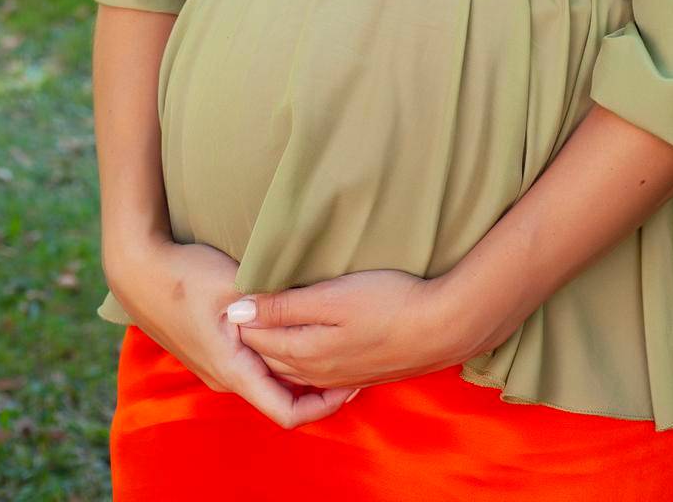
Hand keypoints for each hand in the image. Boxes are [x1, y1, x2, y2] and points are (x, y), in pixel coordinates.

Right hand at [105, 237, 363, 428]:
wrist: (137, 270)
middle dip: (317, 383)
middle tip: (351, 356)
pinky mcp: (212, 351)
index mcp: (233, 371)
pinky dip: (278, 355)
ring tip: (329, 339)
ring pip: (267, 379)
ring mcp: (216, 367)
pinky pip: (253, 365)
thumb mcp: (230, 283)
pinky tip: (293, 328)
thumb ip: (268, 301)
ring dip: (297, 367)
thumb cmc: (183, 275)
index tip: (351, 381)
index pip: (287, 413)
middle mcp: (226, 378)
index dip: (324, 405)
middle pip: (281, 396)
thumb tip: (306, 308)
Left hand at [230, 268, 463, 390]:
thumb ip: (284, 306)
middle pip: (272, 358)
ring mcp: (341, 377)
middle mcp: (318, 372)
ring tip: (267, 327)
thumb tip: (238, 311)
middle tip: (241, 309)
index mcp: (305, 352)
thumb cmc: (387, 303)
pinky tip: (308, 354)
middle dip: (254, 338)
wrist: (442, 328)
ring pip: (294, 369)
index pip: (257, 340)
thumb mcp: (332, 297)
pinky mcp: (361, 375)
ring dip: (277, 351)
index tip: (230, 294)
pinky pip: (318, 375)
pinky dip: (303, 364)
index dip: (242, 318)